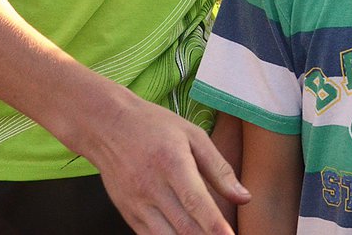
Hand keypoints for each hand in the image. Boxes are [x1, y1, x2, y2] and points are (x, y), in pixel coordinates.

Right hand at [79, 87, 249, 233]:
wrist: (107, 126)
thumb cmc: (155, 126)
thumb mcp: (193, 136)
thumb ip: (219, 169)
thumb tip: (244, 197)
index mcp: (172, 163)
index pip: (196, 201)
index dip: (214, 224)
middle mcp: (151, 188)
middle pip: (183, 226)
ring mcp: (136, 204)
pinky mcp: (128, 214)